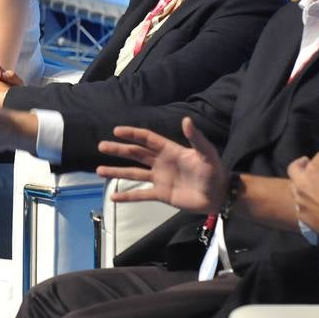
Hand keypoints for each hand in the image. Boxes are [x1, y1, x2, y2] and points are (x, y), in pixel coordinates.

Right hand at [100, 117, 227, 212]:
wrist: (219, 195)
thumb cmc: (214, 172)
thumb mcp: (207, 153)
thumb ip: (196, 138)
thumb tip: (186, 120)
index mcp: (170, 150)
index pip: (147, 139)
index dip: (132, 134)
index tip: (117, 130)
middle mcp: (161, 163)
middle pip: (135, 154)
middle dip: (119, 150)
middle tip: (101, 146)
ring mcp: (160, 179)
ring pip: (133, 174)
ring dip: (117, 172)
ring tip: (98, 170)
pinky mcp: (162, 195)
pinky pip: (141, 195)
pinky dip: (127, 197)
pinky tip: (112, 198)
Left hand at [289, 152, 318, 235]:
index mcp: (313, 170)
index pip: (316, 158)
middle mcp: (301, 182)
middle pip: (294, 169)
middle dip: (299, 164)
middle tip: (305, 163)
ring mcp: (299, 199)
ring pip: (294, 187)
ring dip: (300, 184)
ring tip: (308, 185)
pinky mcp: (300, 214)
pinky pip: (299, 205)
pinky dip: (304, 202)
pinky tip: (310, 203)